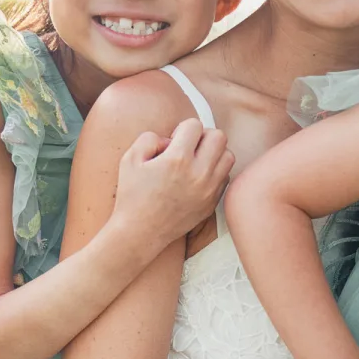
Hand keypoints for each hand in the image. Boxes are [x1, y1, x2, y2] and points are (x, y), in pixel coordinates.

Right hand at [113, 118, 233, 252]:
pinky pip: (225, 177)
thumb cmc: (132, 196)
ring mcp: (209, 190)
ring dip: (214, 153)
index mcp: (177, 159)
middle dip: (203, 136)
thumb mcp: (130, 159)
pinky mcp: (212, 203)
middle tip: (188, 147)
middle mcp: (198, 173)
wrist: (140, 233)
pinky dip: (216, 172)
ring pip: (228, 156)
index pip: (195, 125)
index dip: (182, 128)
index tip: (173, 141)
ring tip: (196, 161)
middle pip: (219, 136)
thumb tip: (171, 139)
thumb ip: (150, 138)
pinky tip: (198, 177)